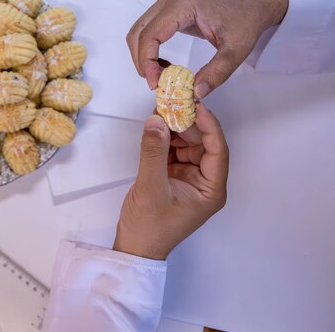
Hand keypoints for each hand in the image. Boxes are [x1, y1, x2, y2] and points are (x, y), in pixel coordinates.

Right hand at [113, 104, 228, 259]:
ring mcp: (188, 179)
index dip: (209, 126)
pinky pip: (173, 151)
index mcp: (211, 189)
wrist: (134, 247)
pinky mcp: (173, 177)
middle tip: (172, 104)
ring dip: (174, 129)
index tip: (195, 106)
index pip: (217, 150)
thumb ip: (154, 152)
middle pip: (203, 145)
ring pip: (187, 145)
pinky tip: (155, 128)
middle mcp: (204, 182)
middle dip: (188, 124)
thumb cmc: (149, 227)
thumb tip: (156, 120)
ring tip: (160, 112)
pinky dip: (164, 139)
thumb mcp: (151, 187)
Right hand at [127, 0, 287, 97]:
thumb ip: (217, 73)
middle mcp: (169, 1)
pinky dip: (148, 51)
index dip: (147, 62)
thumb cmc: (245, 20)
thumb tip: (196, 92)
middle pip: (137, 34)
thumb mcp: (236, 50)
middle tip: (155, 83)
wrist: (252, 4)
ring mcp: (166, 4)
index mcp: (183, 5)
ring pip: (138, 32)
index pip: (150, 35)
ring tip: (160, 75)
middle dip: (141, 62)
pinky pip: (147, 31)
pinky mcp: (167, 11)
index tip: (155, 83)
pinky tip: (164, 65)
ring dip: (142, 57)